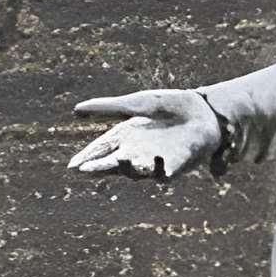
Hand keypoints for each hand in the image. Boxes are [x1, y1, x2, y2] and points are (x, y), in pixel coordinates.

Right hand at [69, 87, 224, 179]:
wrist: (202, 111)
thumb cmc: (169, 107)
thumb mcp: (136, 104)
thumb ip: (109, 108)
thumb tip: (75, 110)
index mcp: (124, 138)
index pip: (100, 151)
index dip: (87, 159)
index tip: (73, 166)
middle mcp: (135, 153)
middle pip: (113, 165)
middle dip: (100, 168)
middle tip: (85, 171)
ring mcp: (154, 162)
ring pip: (135, 171)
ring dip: (126, 168)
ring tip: (117, 160)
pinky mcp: (175, 166)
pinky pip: (164, 172)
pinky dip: (159, 169)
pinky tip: (154, 162)